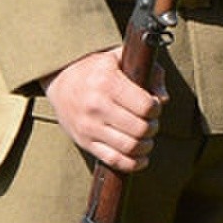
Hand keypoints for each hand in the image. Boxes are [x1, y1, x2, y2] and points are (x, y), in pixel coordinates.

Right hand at [44, 48, 163, 171]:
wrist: (59, 79)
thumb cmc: (96, 68)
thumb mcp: (120, 59)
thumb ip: (149, 72)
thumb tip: (163, 99)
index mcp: (107, 82)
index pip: (146, 106)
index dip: (156, 108)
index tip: (153, 106)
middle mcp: (96, 105)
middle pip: (141, 129)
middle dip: (153, 128)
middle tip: (151, 123)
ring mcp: (89, 126)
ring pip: (130, 147)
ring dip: (146, 146)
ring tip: (145, 137)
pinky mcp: (84, 142)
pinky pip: (114, 160)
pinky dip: (133, 163)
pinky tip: (140, 156)